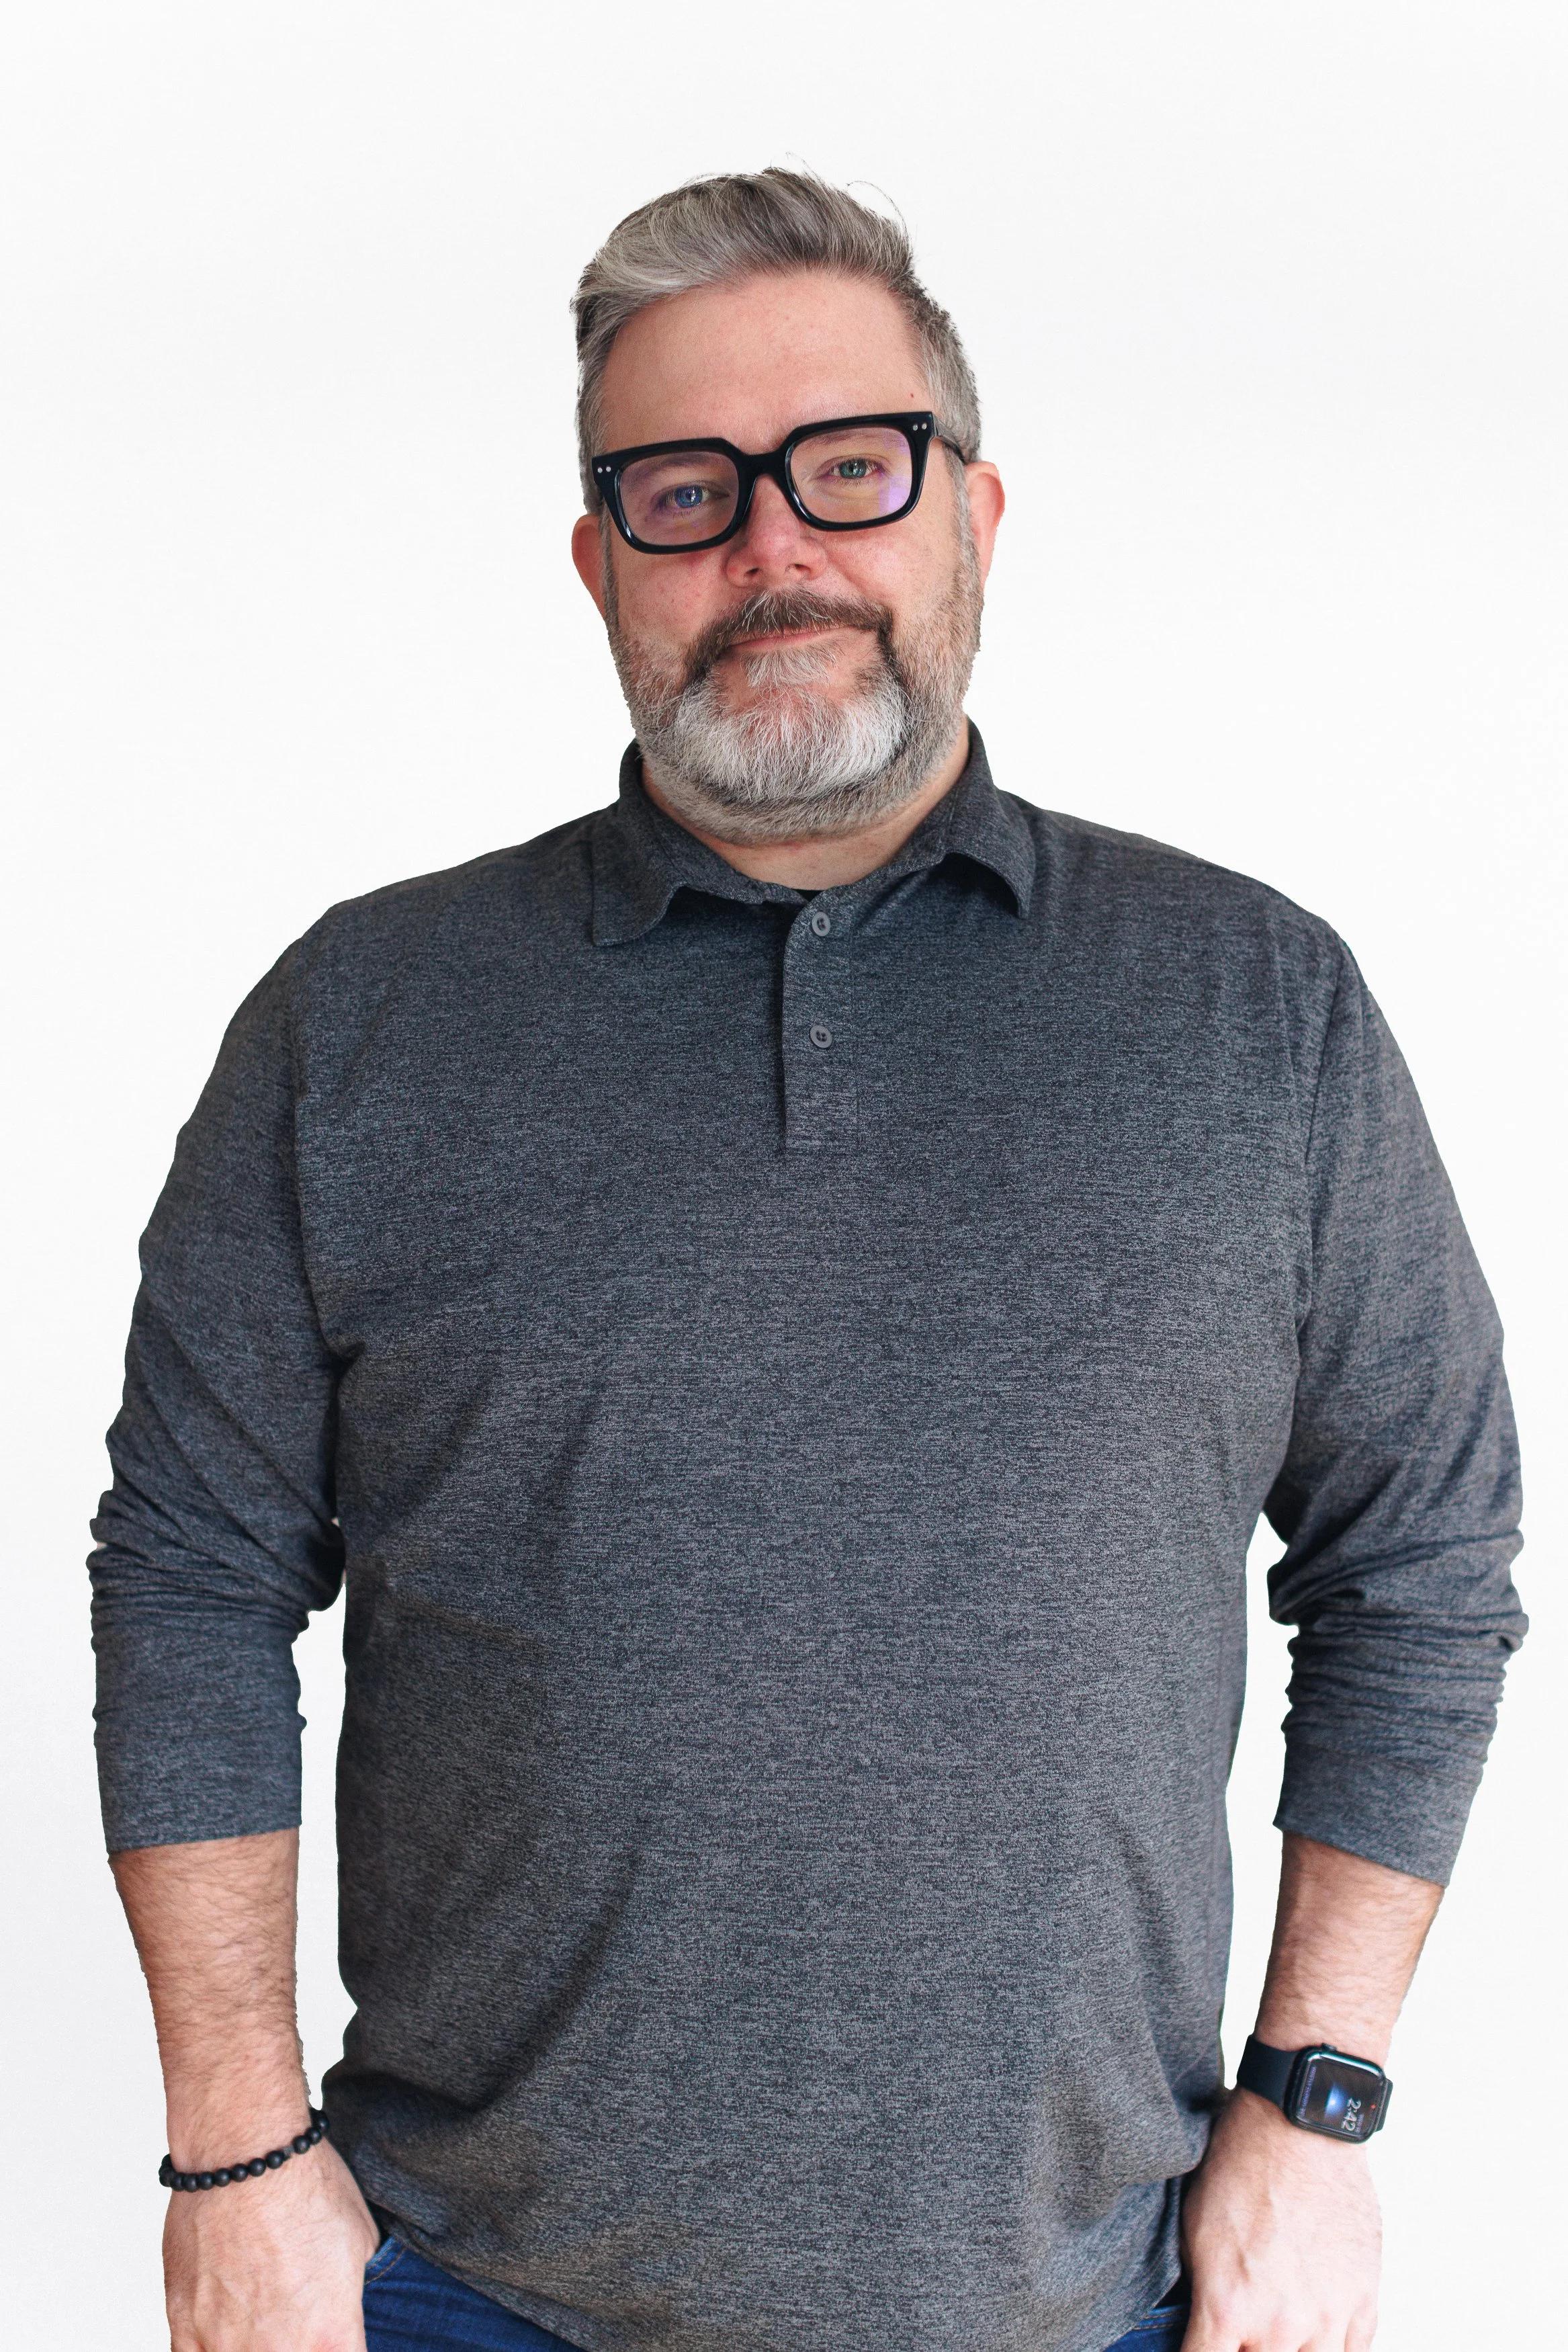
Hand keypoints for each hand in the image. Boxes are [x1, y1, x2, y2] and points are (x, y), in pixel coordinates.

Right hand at [163, 2137, 379, 2351]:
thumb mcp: (360, 2241)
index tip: (333, 2334)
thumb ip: (348, 2297)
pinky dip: (210, 2350)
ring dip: (254, 2348)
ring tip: (260, 2320)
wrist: (247, 2153)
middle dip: (295, 2345)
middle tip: (296, 2316)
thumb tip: (340, 2309)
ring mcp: (225, 2344)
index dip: (338, 2347)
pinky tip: (222, 2333)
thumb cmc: (307, 2185)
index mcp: (331, 2335)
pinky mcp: (184, 2326)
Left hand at [1179, 2088, 1380, 2350]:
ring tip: (1279, 2329)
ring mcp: (1327, 2318)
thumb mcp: (1194, 2229)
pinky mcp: (1364, 2302)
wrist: (1300, 2126)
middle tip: (1240, 2329)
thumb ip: (1201, 2293)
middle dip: (1244, 2351)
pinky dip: (1334, 2349)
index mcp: (1227, 2308)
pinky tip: (1316, 2335)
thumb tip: (1201, 2323)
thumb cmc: (1238, 2166)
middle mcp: (1279, 2327)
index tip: (1200, 2343)